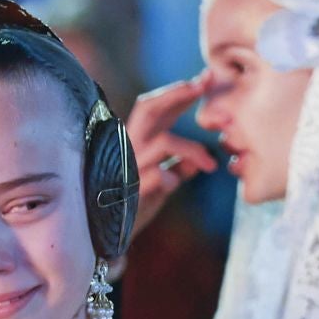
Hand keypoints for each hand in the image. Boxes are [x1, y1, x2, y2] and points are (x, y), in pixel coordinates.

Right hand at [127, 76, 216, 232]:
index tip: (206, 78)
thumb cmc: (135, 206)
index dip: (180, 91)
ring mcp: (126, 166)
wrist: (107, 240)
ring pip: (163, 141)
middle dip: (177, 93)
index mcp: (137, 142)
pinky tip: (175, 182)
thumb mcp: (163, 183)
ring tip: (211, 165)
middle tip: (203, 86)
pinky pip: (154, 176)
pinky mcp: (127, 190)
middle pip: (149, 108)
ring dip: (192, 148)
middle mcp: (129, 148)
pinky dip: (170, 176)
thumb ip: (180, 167)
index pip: (157, 108)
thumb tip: (199, 161)